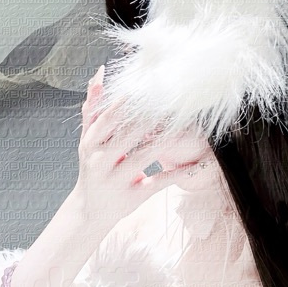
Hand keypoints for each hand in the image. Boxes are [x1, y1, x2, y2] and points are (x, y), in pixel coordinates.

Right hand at [72, 65, 210, 226]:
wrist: (88, 212)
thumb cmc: (93, 169)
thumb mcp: (87, 141)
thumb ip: (93, 109)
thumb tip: (100, 74)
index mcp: (91, 143)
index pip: (111, 117)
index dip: (130, 101)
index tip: (151, 85)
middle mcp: (101, 161)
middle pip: (129, 133)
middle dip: (152, 117)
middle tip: (175, 100)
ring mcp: (117, 180)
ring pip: (144, 155)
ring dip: (167, 140)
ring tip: (188, 126)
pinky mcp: (134, 196)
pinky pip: (159, 182)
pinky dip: (180, 173)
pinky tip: (200, 164)